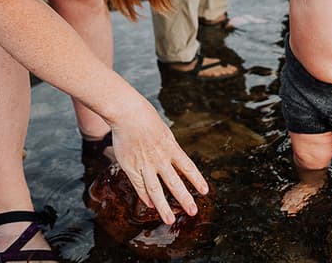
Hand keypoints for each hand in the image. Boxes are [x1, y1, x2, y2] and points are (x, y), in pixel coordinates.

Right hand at [107, 91, 206, 226]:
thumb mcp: (164, 132)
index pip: (188, 167)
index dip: (197, 180)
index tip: (205, 192)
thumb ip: (170, 148)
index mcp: (171, 147)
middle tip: (192, 212)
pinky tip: (150, 205)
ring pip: (155, 189)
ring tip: (169, 220)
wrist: (126, 112)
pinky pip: (139, 185)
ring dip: (163, 207)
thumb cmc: (145, 118)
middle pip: (174, 183)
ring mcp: (145, 163)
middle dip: (184, 199)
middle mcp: (160, 158)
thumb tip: (176, 163)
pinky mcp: (130, 165)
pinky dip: (145, 196)